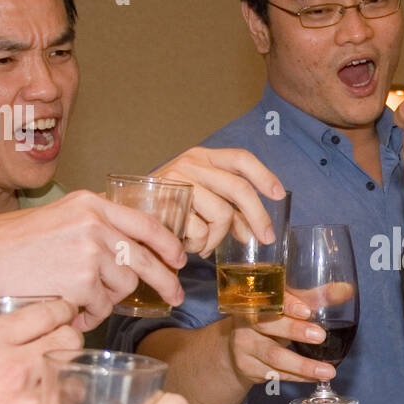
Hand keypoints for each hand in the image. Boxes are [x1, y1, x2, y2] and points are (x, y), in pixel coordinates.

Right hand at [0, 190, 187, 331]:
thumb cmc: (13, 242)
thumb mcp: (61, 217)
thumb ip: (96, 225)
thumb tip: (133, 248)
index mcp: (92, 204)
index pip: (146, 223)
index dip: (168, 244)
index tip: (180, 258)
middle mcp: (96, 225)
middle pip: (146, 259)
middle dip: (166, 282)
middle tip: (176, 296)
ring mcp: (90, 253)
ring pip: (124, 287)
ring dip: (107, 300)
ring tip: (81, 299)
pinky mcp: (81, 282)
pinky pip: (102, 307)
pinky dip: (89, 315)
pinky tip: (70, 311)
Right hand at [0, 298, 82, 403]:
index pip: (44, 313)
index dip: (58, 311)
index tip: (62, 314)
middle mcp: (16, 364)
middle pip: (69, 336)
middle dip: (68, 339)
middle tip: (61, 348)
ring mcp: (33, 397)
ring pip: (77, 374)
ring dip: (70, 377)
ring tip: (56, 385)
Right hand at [153, 146, 285, 255]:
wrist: (124, 213)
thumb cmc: (166, 206)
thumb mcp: (200, 200)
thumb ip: (228, 210)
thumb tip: (252, 231)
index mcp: (203, 157)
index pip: (241, 158)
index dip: (264, 175)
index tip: (279, 194)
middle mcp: (192, 165)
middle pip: (239, 188)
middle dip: (258, 217)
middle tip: (265, 238)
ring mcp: (179, 183)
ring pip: (222, 214)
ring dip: (218, 238)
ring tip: (206, 244)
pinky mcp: (167, 206)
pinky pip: (200, 232)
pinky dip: (200, 245)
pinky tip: (188, 245)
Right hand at [227, 292, 336, 384]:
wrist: (241, 346)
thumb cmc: (271, 319)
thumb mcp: (290, 306)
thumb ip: (315, 298)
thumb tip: (346, 290)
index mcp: (257, 299)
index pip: (270, 298)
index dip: (288, 304)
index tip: (306, 311)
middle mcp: (246, 320)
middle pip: (267, 325)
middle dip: (294, 331)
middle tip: (320, 336)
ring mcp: (243, 345)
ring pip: (273, 356)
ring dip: (302, 365)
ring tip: (327, 371)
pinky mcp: (247, 366)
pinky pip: (275, 373)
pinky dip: (298, 376)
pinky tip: (315, 377)